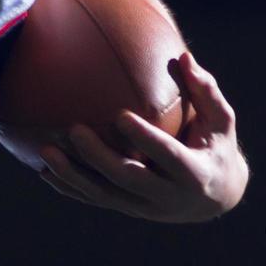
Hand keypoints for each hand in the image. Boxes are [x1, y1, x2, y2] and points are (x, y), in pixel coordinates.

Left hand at [39, 51, 247, 221]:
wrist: (216, 197)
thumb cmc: (216, 144)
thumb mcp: (221, 120)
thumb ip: (205, 90)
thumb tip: (184, 56)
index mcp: (194, 172)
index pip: (167, 156)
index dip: (145, 139)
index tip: (120, 116)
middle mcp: (168, 195)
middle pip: (128, 178)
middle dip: (99, 157)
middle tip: (73, 130)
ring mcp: (145, 207)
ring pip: (105, 194)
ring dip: (74, 175)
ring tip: (46, 151)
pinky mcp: (128, 209)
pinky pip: (95, 200)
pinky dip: (70, 188)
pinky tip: (44, 171)